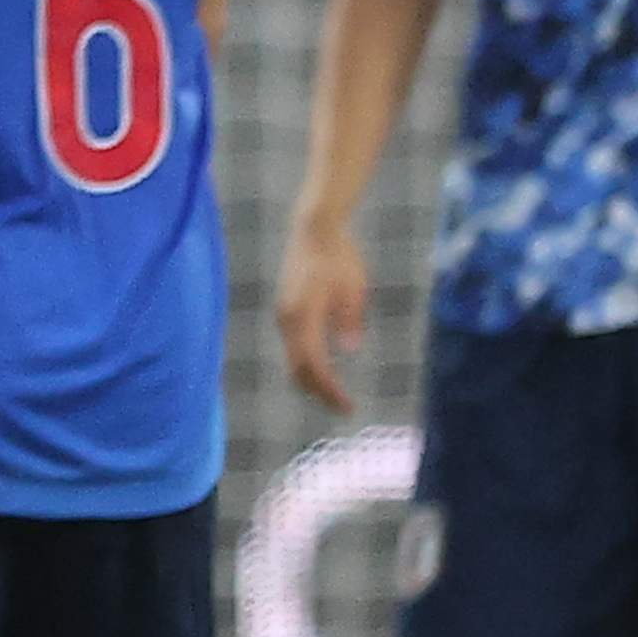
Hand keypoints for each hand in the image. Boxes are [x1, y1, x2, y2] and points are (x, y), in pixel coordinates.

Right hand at [274, 214, 371, 416]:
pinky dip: (306, 363)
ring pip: (293, 359)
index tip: (348, 407)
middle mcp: (287, 320)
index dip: (330, 390)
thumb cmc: (339, 256)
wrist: (314, 229)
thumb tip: (348, 350)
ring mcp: (284, 315)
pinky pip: (293, 346)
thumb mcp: (354, 289)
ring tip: (334, 393)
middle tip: (343, 407)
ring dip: (311, 379)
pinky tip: (323, 367)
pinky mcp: (286, 310)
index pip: (314, 366)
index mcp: (304, 317)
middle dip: (319, 392)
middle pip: (298, 369)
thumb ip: (349, 320)